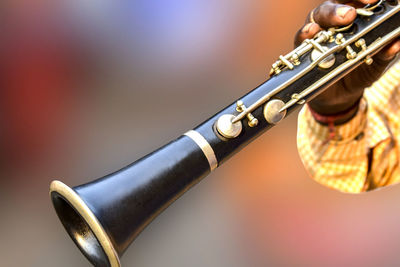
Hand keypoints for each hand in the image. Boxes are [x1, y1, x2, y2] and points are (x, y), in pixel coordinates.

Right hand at [295, 0, 399, 116]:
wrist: (340, 96)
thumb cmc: (358, 73)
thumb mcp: (375, 64)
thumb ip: (385, 53)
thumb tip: (397, 42)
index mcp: (351, 21)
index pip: (353, 2)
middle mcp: (331, 24)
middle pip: (332, 7)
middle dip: (341, 7)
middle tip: (352, 14)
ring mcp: (315, 36)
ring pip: (316, 18)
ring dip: (327, 16)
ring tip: (337, 20)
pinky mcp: (302, 51)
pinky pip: (300, 38)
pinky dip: (305, 33)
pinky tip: (312, 32)